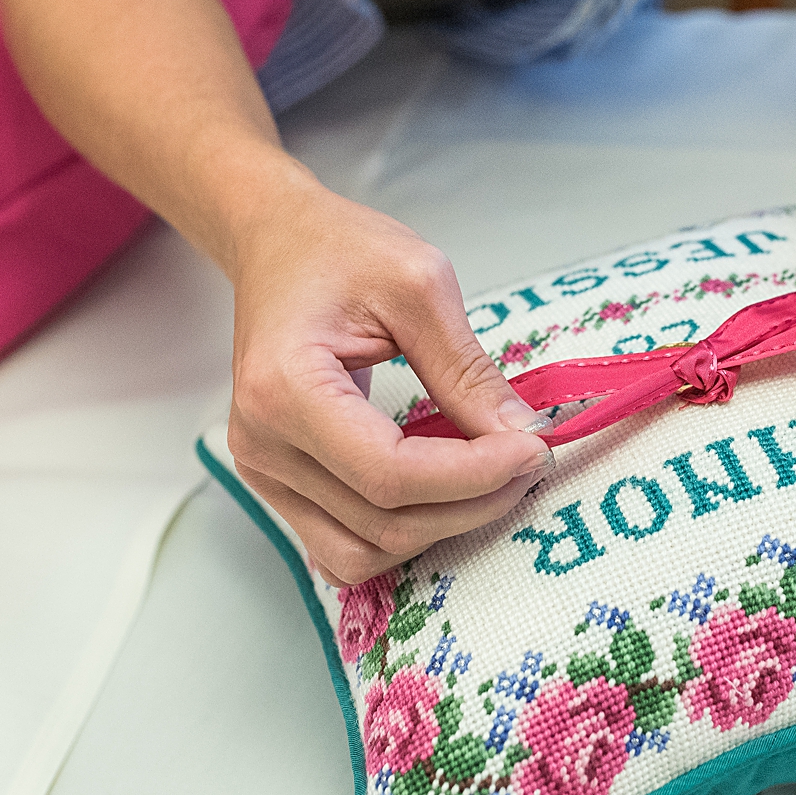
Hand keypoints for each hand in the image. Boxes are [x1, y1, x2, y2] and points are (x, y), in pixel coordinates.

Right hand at [225, 185, 553, 586]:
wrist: (277, 243)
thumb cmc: (339, 248)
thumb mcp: (420, 285)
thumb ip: (468, 370)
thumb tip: (523, 435)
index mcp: (284, 389)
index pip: (389, 473)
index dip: (473, 476)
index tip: (533, 449)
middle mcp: (262, 443)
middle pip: (382, 521)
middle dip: (471, 504)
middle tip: (529, 461)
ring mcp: (263, 471)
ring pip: (362, 551)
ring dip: (439, 528)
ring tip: (490, 478)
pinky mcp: (276, 483)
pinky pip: (341, 547)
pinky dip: (398, 537)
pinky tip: (438, 497)